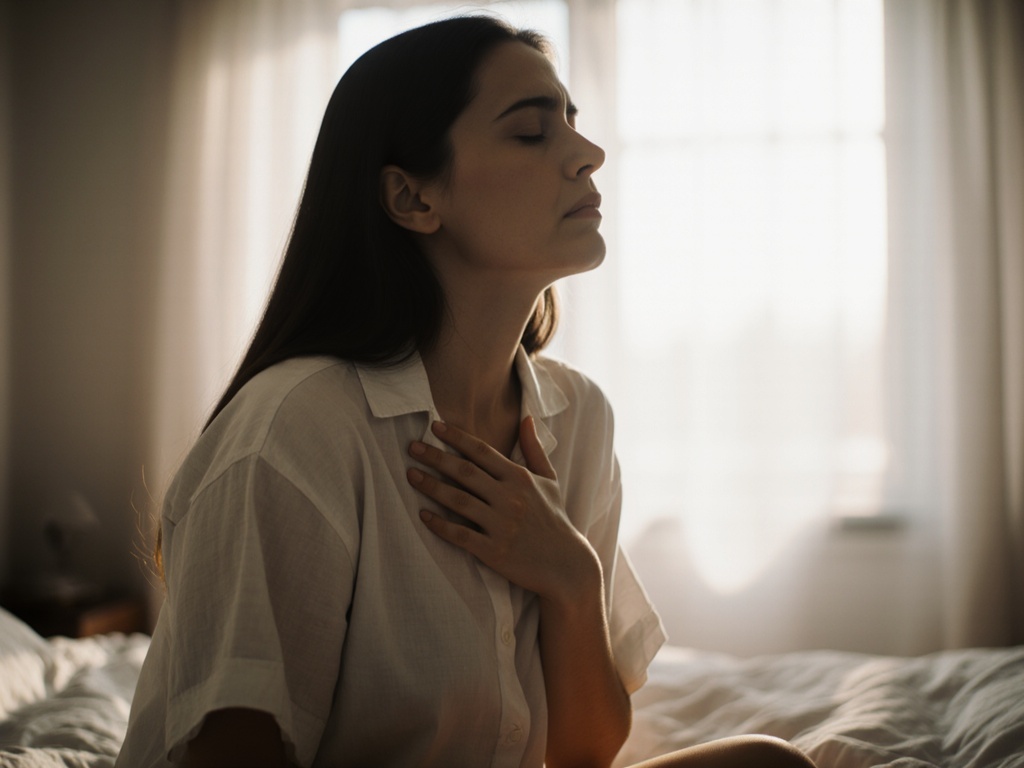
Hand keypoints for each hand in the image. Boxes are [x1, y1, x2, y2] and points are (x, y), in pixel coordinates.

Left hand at [407, 417, 600, 603]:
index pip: (482, 452)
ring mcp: (502, 525)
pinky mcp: (494, 551)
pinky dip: (440, 525)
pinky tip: (423, 515)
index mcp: (520, 478)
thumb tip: (526, 418)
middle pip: (465, 472)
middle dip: (436, 457)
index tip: (434, 427)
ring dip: (432, 486)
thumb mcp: (549, 481)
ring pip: (459, 500)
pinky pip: (460, 535)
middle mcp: (510, 498)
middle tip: (412, 447)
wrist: (566, 565)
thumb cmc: (554, 520)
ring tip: (411, 475)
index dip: (457, 438)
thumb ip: (534, 449)